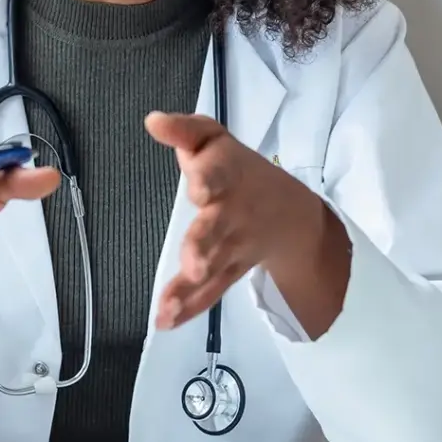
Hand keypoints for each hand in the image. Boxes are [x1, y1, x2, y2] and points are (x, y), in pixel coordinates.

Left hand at [144, 111, 327, 329]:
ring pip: (213, 269)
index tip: (197, 187)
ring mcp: (232, 247)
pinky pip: (210, 292)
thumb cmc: (236, 168)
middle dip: (203, 245)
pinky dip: (189, 308)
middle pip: (217, 230)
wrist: (288, 212)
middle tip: (194, 264)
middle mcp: (232, 213)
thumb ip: (183, 131)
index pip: (219, 174)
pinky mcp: (228, 272)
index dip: (208, 179)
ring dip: (191, 287)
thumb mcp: (213, 139)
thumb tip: (152, 120)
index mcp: (228, 174)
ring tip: (168, 305)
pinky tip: (165, 321)